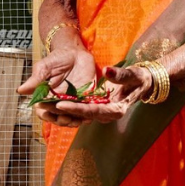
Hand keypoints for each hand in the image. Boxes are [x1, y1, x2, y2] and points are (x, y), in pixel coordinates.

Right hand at [18, 47, 97, 125]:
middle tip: (65, 119)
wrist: (74, 51)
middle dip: (61, 120)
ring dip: (74, 120)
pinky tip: (89, 118)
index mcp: (48, 97)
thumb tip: (20, 90)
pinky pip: (87, 108)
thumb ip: (36, 80)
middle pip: (59, 117)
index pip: (44, 111)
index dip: (45, 114)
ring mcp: (74, 100)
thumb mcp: (44, 68)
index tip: (46, 113)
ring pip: (73, 116)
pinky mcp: (87, 96)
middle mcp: (60, 101)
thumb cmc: (56, 59)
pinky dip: (88, 114)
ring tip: (77, 121)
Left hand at [34, 65, 152, 125]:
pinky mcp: (96, 108)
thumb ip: (120, 74)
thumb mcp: (133, 74)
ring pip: (78, 114)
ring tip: (42, 106)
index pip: (92, 110)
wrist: (142, 83)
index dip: (76, 108)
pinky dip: (66, 107)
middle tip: (43, 106)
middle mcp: (107, 114)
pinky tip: (51, 102)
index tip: (60, 105)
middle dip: (62, 112)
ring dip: (61, 112)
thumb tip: (107, 70)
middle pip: (81, 115)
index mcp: (116, 110)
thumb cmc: (139, 78)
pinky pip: (79, 109)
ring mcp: (101, 112)